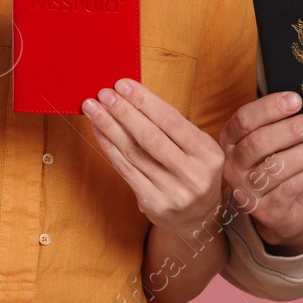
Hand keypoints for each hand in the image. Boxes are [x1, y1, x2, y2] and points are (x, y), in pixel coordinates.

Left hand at [82, 79, 223, 235]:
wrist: (198, 217)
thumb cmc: (194, 170)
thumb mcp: (198, 147)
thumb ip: (173, 126)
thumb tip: (133, 96)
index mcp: (208, 154)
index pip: (171, 121)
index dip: (145, 101)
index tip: (123, 85)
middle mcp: (193, 174)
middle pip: (150, 137)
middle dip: (123, 112)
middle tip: (103, 94)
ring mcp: (174, 192)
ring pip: (134, 153)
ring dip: (110, 127)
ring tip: (94, 109)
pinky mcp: (154, 205)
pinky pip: (126, 171)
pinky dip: (110, 148)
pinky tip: (99, 132)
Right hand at [219, 92, 302, 253]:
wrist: (277, 210)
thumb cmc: (273, 166)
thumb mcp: (269, 143)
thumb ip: (281, 125)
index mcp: (229, 141)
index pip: (244, 120)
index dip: (269, 108)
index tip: (296, 99)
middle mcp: (233, 166)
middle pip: (259, 143)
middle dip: (294, 129)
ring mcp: (247, 190)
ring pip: (277, 167)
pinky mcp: (267, 210)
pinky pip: (291, 187)